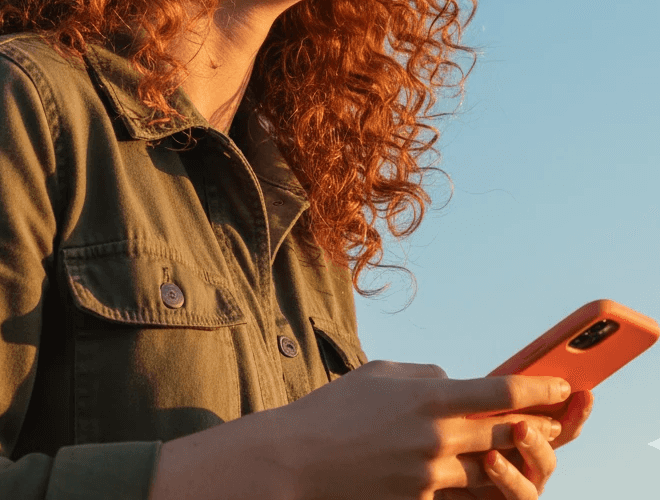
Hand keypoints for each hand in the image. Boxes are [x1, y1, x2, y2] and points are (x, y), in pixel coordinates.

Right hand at [268, 360, 575, 499]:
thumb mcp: (382, 374)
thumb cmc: (335, 409)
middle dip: (536, 428)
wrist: (298, 460)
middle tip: (555, 423)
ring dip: (506, 459)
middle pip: (505, 432)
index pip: (501, 391)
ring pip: (488, 469)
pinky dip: (462, 482)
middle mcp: (437, 436)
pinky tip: (460, 474)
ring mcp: (430, 475)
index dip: (539, 388)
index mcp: (429, 395)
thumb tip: (454, 382)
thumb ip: (426, 376)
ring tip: (517, 450)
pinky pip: (454, 493)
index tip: (562, 385)